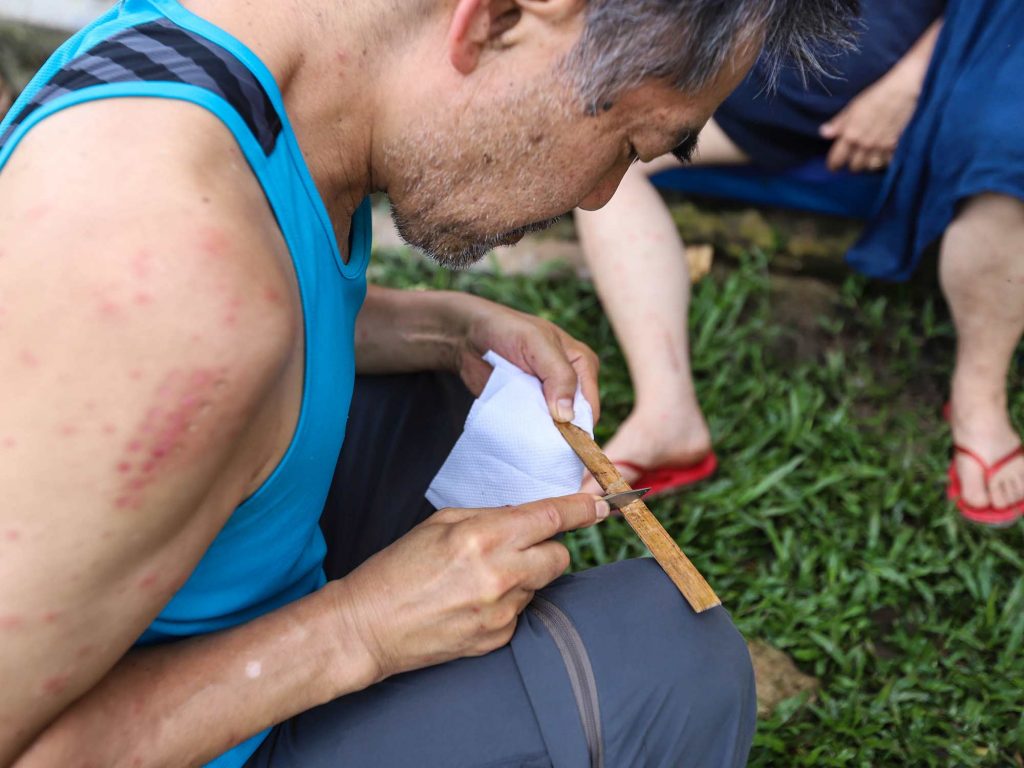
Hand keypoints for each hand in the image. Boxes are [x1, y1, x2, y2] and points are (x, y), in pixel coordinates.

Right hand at [334, 494, 609, 680]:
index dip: (583, 509)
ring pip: (539, 586)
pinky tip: (471, 603)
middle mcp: (500, 574)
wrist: (367, 626)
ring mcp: (501, 612)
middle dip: (549, 547)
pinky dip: (506, 604)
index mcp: (484, 536)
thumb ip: (490, 517)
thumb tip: (527, 517)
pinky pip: (519, 613)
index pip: (551, 517)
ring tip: (477, 580)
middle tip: (520, 546)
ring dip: (522, 578)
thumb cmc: (397, 569)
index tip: (604, 505)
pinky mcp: (497, 639)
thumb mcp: (441, 523)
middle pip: (560, 556)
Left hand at [451, 295, 599, 422]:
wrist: (470, 336)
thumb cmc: (507, 330)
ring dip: (540, 434)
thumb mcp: (537, 344)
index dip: (578, 424)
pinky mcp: (528, 408)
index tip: (558, 434)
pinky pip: (533, 429)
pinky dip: (526, 433)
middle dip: (559, 432)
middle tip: (538, 435)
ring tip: (525, 434)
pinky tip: (516, 434)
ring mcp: (548, 399)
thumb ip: (558, 375)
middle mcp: (570, 385)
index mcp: (582, 366)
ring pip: (553, 429)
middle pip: (574, 421)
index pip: (589, 405)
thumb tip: (568, 415)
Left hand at [820, 65, 921, 172]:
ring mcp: (882, 147)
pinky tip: (883, 154)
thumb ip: (839, 122)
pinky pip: (887, 162)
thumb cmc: (878, 94)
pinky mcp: (897, 147)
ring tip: (868, 156)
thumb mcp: (854, 106)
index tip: (834, 165)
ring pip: (871, 167)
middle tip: (854, 157)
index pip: (836, 161)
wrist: (906, 89)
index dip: (833, 165)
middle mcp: (865, 145)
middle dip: (852, 163)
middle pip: (854, 167)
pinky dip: (884, 160)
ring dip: (868, 163)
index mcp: (851, 135)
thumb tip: (824, 134)